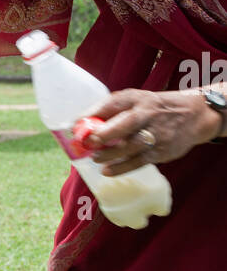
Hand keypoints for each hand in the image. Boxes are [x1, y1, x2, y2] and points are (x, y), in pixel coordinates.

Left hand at [84, 87, 222, 174]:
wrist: (194, 116)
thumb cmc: (155, 108)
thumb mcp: (138, 100)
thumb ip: (114, 109)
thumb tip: (82, 123)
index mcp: (138, 99)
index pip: (115, 102)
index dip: (95, 112)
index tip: (77, 123)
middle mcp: (148, 114)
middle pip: (126, 123)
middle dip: (105, 133)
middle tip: (89, 142)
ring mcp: (157, 133)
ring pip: (130, 146)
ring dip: (110, 154)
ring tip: (95, 158)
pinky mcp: (161, 151)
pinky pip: (138, 162)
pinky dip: (121, 168)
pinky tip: (107, 171)